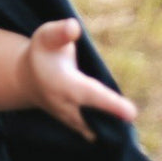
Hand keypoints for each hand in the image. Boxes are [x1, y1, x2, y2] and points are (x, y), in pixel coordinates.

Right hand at [20, 17, 137, 140]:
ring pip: (96, 130)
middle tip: (134, 118)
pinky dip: (110, 131)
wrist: (27, 79)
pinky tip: (124, 127)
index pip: (91, 94)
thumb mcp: (46, 36)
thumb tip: (74, 27)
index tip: (132, 113)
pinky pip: (96, 133)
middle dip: (114, 121)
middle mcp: (67, 106)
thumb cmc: (42, 52)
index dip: (111, 104)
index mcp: (64, 84)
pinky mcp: (78, 126)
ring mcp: (72, 120)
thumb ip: (60, 32)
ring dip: (113, 128)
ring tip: (130, 124)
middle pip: (95, 119)